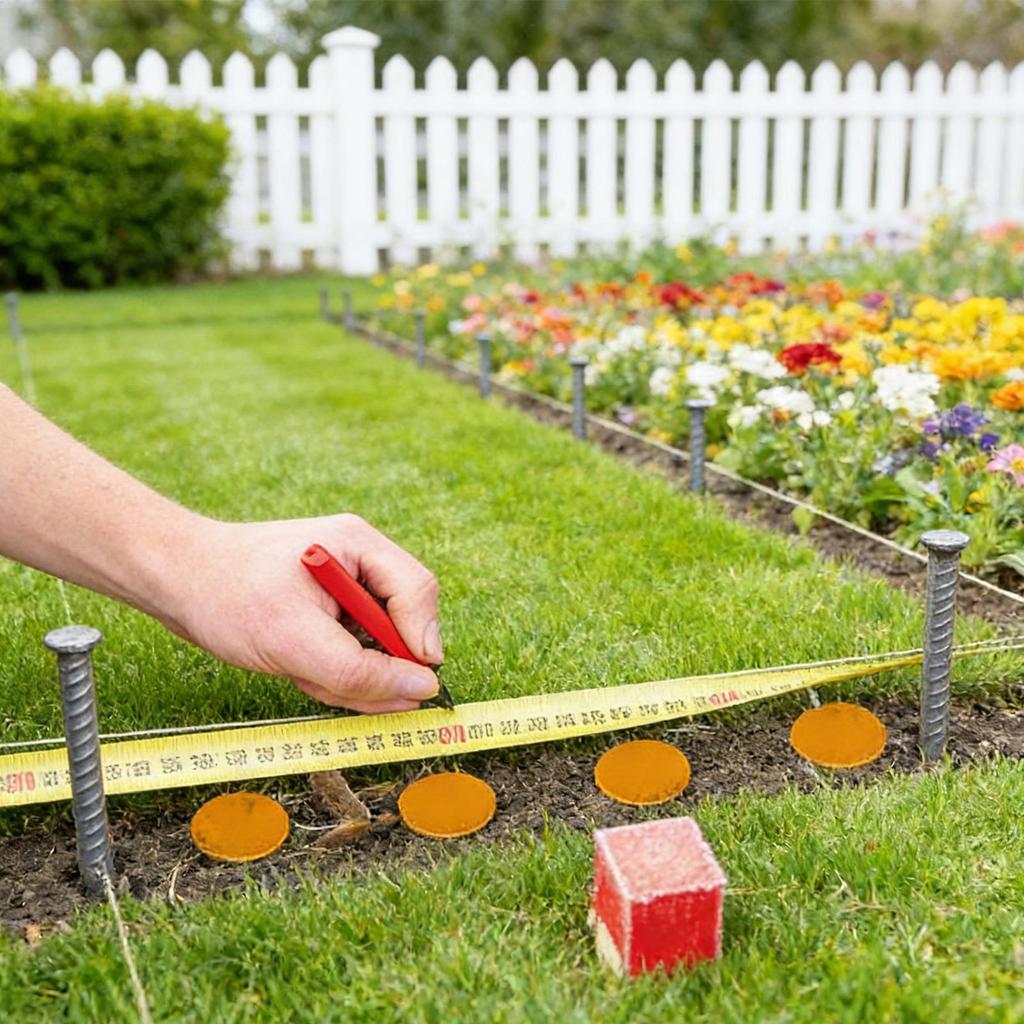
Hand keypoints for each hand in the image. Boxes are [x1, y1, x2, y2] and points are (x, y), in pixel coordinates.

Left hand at [163, 513, 442, 712]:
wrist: (175, 584)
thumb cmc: (227, 596)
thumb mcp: (294, 642)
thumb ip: (361, 670)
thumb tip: (421, 689)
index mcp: (360, 546)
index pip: (417, 592)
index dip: (418, 642)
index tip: (409, 686)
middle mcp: (361, 563)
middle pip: (403, 625)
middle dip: (370, 667)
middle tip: (327, 682)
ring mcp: (347, 589)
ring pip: (378, 649)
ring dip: (344, 676)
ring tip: (298, 670)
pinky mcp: (331, 612)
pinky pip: (353, 655)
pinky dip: (329, 674)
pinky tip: (295, 668)